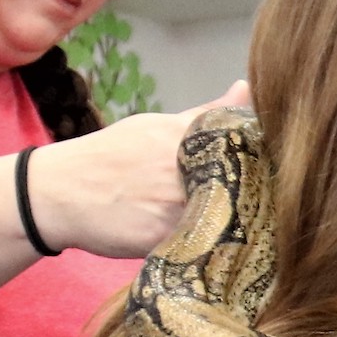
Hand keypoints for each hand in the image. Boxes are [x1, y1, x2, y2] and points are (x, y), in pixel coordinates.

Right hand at [28, 81, 249, 260]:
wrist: (59, 192)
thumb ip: (206, 114)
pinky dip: (209, 249)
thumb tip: (245, 87)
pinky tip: (215, 248)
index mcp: (187, 138)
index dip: (267, 167)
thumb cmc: (111, 157)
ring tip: (244, 231)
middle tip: (266, 209)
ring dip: (236, 228)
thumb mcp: (156, 126)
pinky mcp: (162, 239)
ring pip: (225, 221)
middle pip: (243, 189)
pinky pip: (198, 248)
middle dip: (257, 200)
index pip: (248, 151)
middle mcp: (184, 170)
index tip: (277, 177)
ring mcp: (173, 206)